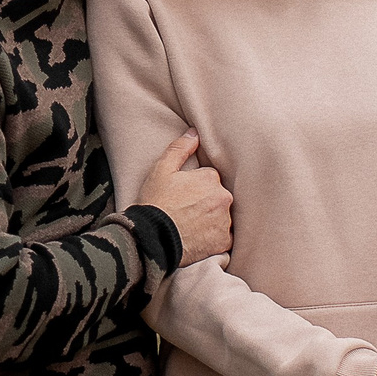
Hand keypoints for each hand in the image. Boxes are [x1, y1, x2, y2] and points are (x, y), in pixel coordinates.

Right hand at [137, 132, 231, 264]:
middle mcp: (223, 198)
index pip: (209, 178)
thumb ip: (180, 148)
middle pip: (218, 197)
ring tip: (190, 226)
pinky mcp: (224, 242)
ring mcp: (225, 222)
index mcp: (211, 178)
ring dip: (211, 219)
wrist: (151, 239)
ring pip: (222, 216)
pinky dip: (213, 237)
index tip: (182, 195)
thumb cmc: (155, 202)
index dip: (194, 186)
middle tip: (185, 211)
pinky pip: (223, 237)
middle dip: (205, 202)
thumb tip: (194, 133)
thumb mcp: (161, 170)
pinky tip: (197, 238)